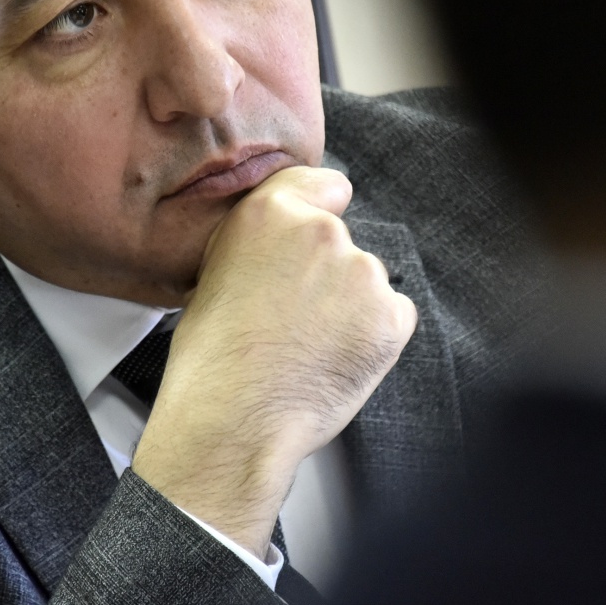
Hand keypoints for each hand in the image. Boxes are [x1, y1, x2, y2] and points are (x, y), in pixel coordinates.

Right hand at [130, 165, 416, 557]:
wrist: (232, 420)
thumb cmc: (212, 358)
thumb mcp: (215, 271)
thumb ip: (260, 240)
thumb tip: (285, 242)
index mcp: (269, 212)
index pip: (325, 184)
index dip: (320, 211)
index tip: (311, 242)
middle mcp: (321, 232)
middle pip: (343, 243)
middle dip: (328, 274)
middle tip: (294, 317)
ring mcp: (361, 273)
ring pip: (367, 282)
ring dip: (350, 307)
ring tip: (309, 347)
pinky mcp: (391, 316)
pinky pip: (393, 316)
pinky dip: (374, 337)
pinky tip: (335, 360)